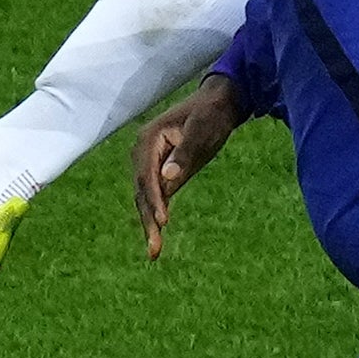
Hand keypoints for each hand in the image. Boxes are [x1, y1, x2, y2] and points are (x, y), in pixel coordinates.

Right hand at [128, 78, 245, 258]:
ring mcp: (149, 163)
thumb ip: (185, 153)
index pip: (147, 176)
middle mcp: (143, 153)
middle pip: (142, 191)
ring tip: (154, 252)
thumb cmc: (211, 115)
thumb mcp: (202, 130)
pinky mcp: (159, 172)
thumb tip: (168, 177)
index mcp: (148, 140)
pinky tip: (158, 238)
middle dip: (148, 220)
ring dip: (149, 224)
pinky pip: (155, 197)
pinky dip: (156, 216)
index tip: (163, 222)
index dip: (154, 200)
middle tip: (154, 249)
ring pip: (145, 198)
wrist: (216, 104)